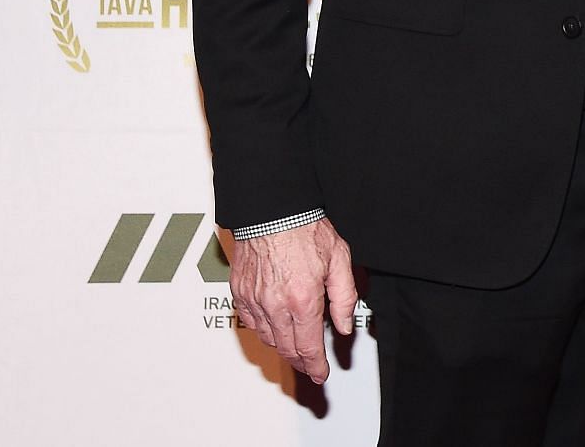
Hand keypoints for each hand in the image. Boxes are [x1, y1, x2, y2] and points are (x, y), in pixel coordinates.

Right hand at [229, 217, 357, 383]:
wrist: (272, 210)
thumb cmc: (305, 229)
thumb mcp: (339, 259)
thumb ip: (344, 297)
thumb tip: (345, 325)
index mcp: (302, 299)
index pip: (308, 347)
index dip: (316, 366)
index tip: (320, 374)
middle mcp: (275, 305)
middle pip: (287, 349)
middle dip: (301, 362)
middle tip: (310, 365)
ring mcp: (254, 301)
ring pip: (268, 339)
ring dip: (283, 346)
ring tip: (296, 345)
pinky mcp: (240, 293)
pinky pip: (251, 323)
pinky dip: (264, 330)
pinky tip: (275, 325)